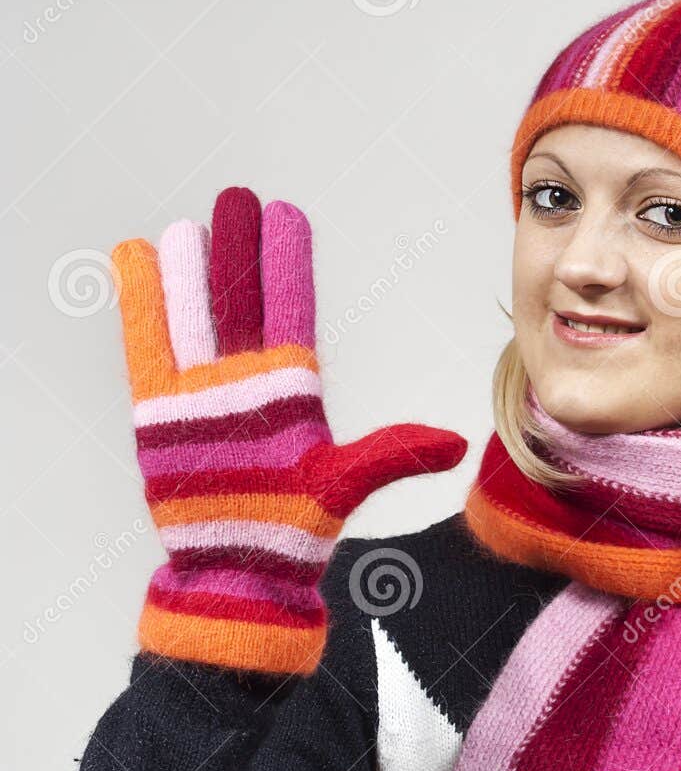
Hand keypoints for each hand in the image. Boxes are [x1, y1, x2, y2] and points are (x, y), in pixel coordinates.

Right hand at [113, 187, 466, 675]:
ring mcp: (199, 394)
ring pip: (192, 315)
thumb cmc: (291, 532)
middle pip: (237, 299)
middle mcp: (243, 382)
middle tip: (236, 197)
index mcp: (290, 388)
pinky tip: (135, 260)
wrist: (238, 572)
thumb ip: (392, 454)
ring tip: (187, 224)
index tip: (287, 215)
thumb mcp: (344, 483)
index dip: (286, 262)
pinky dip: (140, 303)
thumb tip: (456, 445)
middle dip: (237, 248)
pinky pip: (146, 346)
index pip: (288, 308)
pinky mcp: (160, 413)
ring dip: (188, 269)